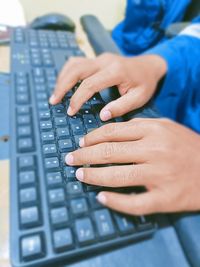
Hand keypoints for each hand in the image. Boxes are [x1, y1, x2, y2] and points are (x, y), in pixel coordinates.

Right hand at [49, 53, 166, 120]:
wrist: (149, 66)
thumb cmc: (145, 84)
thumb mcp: (139, 98)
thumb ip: (121, 107)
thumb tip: (102, 115)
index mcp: (115, 71)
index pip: (89, 84)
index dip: (77, 99)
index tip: (70, 112)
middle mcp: (104, 61)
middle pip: (76, 70)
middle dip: (62, 86)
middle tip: (53, 101)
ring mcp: (99, 58)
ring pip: (74, 63)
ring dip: (62, 78)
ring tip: (55, 94)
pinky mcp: (97, 59)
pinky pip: (77, 63)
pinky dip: (67, 73)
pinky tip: (64, 84)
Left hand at [65, 119, 199, 214]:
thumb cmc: (186, 146)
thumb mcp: (165, 127)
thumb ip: (139, 126)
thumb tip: (109, 132)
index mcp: (154, 130)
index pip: (113, 132)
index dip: (92, 138)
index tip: (80, 143)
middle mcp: (155, 151)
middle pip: (110, 152)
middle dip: (84, 155)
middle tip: (70, 159)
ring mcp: (159, 176)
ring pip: (117, 176)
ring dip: (93, 176)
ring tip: (79, 175)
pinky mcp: (165, 198)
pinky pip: (134, 203)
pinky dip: (115, 202)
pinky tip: (101, 198)